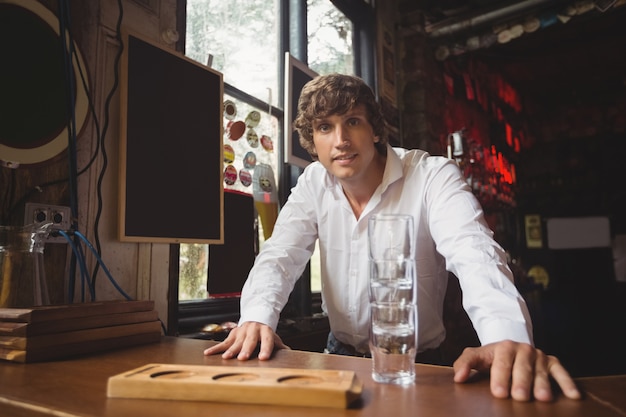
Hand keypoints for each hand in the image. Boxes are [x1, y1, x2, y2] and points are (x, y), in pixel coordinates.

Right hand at [203, 321, 289, 360]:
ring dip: (231, 350)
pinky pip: (223, 342)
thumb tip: (289, 352)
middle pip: (250, 340)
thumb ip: (279, 345)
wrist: (255, 318)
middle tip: (243, 358)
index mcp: (265, 331)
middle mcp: (253, 330)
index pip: (267, 339)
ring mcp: (241, 331)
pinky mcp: (232, 334)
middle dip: (246, 349)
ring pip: (235, 341)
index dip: (266, 348)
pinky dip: (216, 348)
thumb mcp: (274, 337)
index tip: (264, 358)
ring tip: (227, 357)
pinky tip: (208, 353)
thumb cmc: (265, 332)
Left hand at [452, 340, 580, 401]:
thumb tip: (458, 377)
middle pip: (522, 367)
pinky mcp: (552, 362)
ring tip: (543, 399)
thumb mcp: (476, 357)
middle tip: (520, 397)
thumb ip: (465, 364)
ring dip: (543, 384)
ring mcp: (539, 356)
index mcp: (504, 347)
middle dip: (521, 382)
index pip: (501, 362)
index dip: (500, 377)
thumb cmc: (491, 358)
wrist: (510, 349)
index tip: (498, 393)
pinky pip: (561, 372)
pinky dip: (568, 383)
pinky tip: (573, 396)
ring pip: (541, 371)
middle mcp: (523, 349)